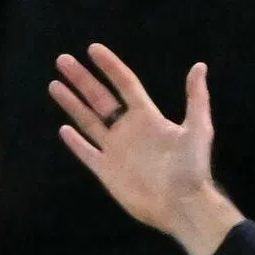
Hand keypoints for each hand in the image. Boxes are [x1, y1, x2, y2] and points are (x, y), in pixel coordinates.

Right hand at [49, 44, 241, 254]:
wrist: (183, 206)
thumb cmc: (192, 169)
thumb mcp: (198, 129)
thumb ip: (196, 98)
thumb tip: (200, 66)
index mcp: (149, 119)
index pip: (126, 85)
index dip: (111, 67)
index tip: (93, 49)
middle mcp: (130, 132)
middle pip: (101, 99)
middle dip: (82, 80)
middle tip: (63, 60)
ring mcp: (117, 152)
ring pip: (89, 122)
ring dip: (73, 104)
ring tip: (55, 84)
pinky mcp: (108, 172)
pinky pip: (88, 154)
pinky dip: (76, 143)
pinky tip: (63, 129)